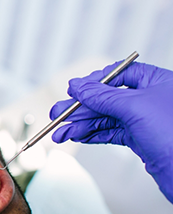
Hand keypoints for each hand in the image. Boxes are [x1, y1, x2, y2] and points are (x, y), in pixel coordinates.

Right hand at [50, 61, 172, 202]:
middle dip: (80, 109)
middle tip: (58, 115)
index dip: (95, 82)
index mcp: (157, 82)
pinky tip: (77, 137)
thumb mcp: (134, 107)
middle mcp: (151, 99)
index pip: (119, 74)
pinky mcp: (140, 139)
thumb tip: (78, 86)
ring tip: (60, 134)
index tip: (74, 91)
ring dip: (81, 126)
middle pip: (107, 98)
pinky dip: (91, 135)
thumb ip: (103, 96)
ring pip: (105, 118)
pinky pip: (110, 133)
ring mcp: (145, 120)